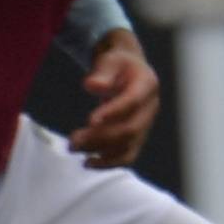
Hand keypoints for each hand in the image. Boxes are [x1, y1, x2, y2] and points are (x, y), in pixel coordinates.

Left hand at [69, 31, 160, 167]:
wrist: (128, 70)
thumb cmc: (117, 65)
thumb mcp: (109, 61)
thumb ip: (102, 72)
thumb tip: (92, 85)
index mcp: (147, 84)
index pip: (133, 101)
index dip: (113, 112)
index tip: (89, 120)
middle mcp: (151, 107)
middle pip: (130, 129)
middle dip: (100, 138)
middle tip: (72, 141)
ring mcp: (146, 124)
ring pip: (128, 145)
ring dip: (101, 152)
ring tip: (74, 148)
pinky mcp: (138, 137)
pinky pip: (128, 155)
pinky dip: (109, 162)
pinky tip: (88, 162)